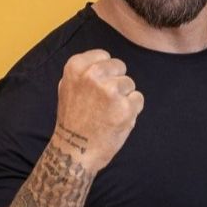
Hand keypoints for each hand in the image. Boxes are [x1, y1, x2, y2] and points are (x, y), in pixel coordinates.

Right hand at [52, 49, 143, 173]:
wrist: (74, 151)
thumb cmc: (73, 119)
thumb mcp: (68, 87)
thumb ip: (84, 71)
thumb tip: (104, 59)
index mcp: (76, 67)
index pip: (104, 56)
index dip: (105, 72)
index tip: (97, 86)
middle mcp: (93, 75)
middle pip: (120, 67)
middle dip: (116, 82)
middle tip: (103, 101)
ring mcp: (110, 91)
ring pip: (130, 84)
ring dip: (124, 97)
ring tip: (108, 112)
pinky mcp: (126, 108)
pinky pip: (138, 99)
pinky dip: (132, 110)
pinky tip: (117, 120)